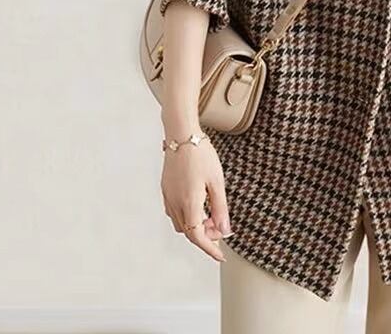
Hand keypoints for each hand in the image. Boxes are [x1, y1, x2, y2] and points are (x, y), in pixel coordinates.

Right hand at [160, 133, 231, 261]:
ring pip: (181, 223)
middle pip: (189, 232)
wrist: (181, 135)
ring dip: (196, 225)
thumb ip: (220, 208)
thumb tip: (224, 230)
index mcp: (189, 204)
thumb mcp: (217, 182)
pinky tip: (199, 204)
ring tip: (211, 214)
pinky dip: (188, 215)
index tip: (220, 256)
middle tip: (221, 226)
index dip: (210, 249)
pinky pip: (175, 211)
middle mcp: (175, 204)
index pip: (198, 237)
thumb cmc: (202, 155)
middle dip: (206, 235)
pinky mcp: (166, 189)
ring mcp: (168, 197)